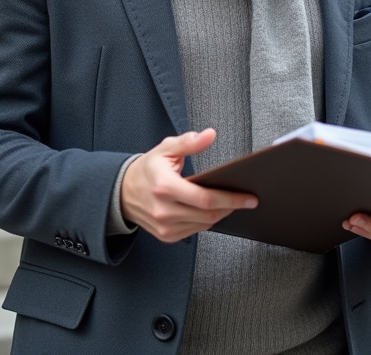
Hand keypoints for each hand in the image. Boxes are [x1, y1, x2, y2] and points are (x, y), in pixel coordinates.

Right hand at [121, 128, 257, 242]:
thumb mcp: (166, 149)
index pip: (205, 198)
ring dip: (220, 215)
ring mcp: (164, 226)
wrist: (122, 192)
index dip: (231, 199)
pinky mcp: (166, 236)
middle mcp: (164, 210)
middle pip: (208, 214)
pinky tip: (211, 211)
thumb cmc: (147, 170)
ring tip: (230, 203)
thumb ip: (189, 142)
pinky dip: (206, 222)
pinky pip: (195, 231)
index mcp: (165, 186)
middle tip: (246, 200)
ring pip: (204, 225)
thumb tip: (209, 135)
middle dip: (231, 207)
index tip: (248, 197)